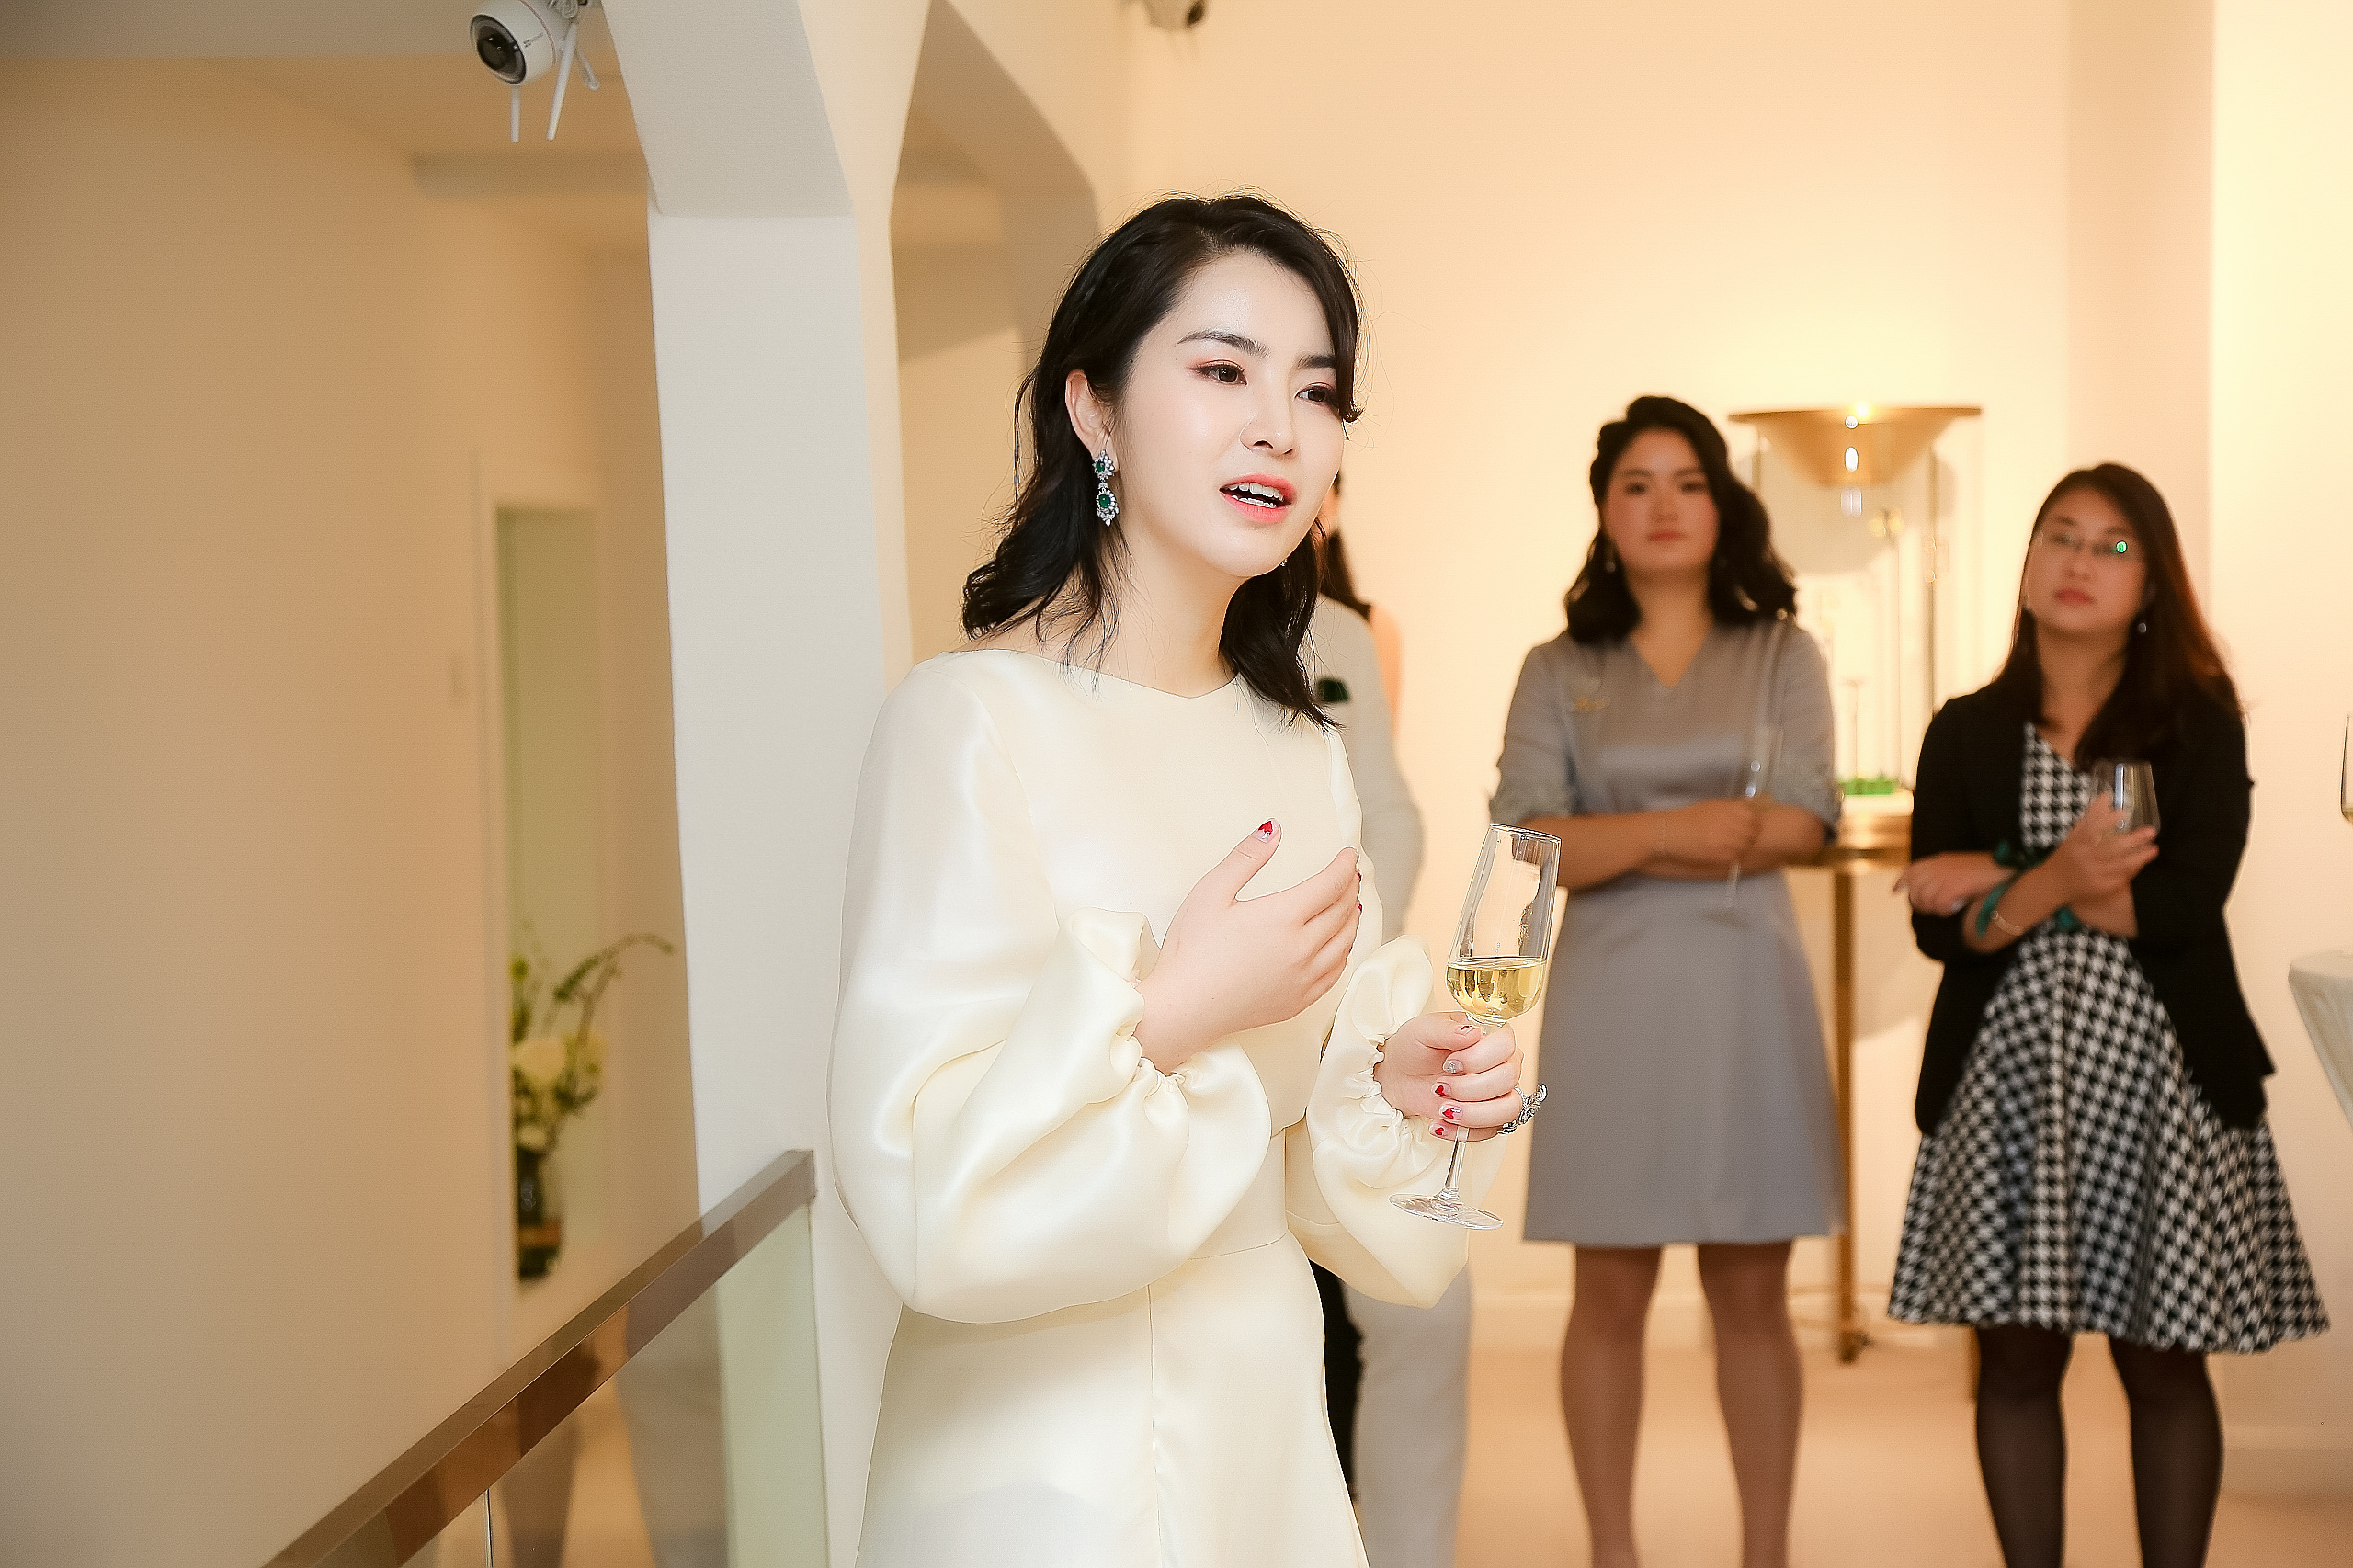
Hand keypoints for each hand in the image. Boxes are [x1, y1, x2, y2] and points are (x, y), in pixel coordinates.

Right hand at [1135, 821, 1360, 1069]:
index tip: (1348, 855)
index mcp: (1284, 917)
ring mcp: (1304, 977)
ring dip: (1352, 918)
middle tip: (1350, 874)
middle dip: (1350, 887)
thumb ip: (1246, 858)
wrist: (1184, 1008)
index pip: (1330, 884)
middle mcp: (1302, 948)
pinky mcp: (1299, 1000)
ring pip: (1345, 941)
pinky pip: (1336, 972)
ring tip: (1350, 903)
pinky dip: (1344, 951)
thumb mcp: (1211, 892)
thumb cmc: (1192, 950)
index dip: (1344, 866)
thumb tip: (1274, 829)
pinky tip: (1339, 944)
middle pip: (1342, 910)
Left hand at [1372, 1013, 1525, 1142]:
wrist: (1401, 1075)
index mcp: (1491, 1034)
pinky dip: (1463, 1131)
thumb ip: (1447, 1028)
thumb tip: (1473, 1032)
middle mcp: (1502, 1061)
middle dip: (1468, 1088)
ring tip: (1442, 1109)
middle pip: (1507, 1078)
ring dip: (1473, 1113)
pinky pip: (1492, 1130)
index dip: (1478, 1059)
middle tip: (1439, 1086)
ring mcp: (1499, 1091)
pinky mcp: (1490, 1116)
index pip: (1505, 1046)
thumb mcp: (1423, 1030)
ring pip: (1509, 1108)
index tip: (1450, 1063)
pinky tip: (1440, 1123)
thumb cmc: (1416, 1047)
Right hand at [1658, 799, 1763, 865]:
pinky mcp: (1725, 856)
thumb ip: (1732, 808)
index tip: (1745, 826)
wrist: (1672, 833)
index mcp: (1734, 809)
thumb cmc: (1690, 817)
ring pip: (1747, 846)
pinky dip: (1731, 856)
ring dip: (1741, 847)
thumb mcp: (1713, 805)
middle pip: (1755, 832)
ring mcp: (1732, 841)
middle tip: (1735, 837)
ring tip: (1725, 845)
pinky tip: (1719, 852)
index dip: (1752, 823)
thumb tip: (1749, 809)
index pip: (1756, 817)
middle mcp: (1737, 823)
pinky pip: (1736, 857)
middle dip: (1748, 835)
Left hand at [1895, 852, 2007, 914]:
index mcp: (1939, 860)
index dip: (1901, 882)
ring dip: (1934, 909)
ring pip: (1925, 900)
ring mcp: (1944, 877)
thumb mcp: (1959, 867)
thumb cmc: (1987, 871)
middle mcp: (1938, 867)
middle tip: (1932, 909)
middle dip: (1919, 903)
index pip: (1911, 870)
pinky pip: (1939, 906)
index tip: (1894, 892)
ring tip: (1946, 909)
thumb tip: (1926, 889)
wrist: (2006, 871)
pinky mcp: (1952, 888)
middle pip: (1915, 890)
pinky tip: (1955, 909)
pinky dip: (1945, 911)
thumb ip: (1942, 873)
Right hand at [2043, 799, 2157, 902]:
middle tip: (2151, 832)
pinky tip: (2141, 862)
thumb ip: (2091, 818)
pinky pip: (2121, 877)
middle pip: (2112, 848)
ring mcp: (2093, 875)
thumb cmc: (2066, 856)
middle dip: (2134, 840)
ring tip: (2153, 849)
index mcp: (2075, 843)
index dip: (2107, 820)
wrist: (2052, 885)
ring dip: (2140, 857)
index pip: (2091, 829)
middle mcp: (2084, 859)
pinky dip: (2133, 869)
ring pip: (2121, 865)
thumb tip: (2107, 796)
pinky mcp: (2101, 888)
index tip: (2124, 812)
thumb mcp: (2073, 836)